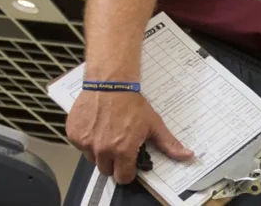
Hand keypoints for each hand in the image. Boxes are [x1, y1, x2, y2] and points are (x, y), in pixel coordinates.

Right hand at [66, 90, 193, 183]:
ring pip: (92, 158)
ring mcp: (85, 143)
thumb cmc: (131, 103)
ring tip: (107, 133)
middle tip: (118, 145)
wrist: (110, 84)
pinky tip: (96, 126)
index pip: (123, 177)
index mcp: (122, 151)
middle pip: (106, 170)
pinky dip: (87, 139)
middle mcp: (102, 150)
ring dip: (99, 151)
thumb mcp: (153, 124)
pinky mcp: (74, 134)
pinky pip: (80, 146)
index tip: (129, 162)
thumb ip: (169, 144)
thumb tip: (187, 155)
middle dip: (114, 162)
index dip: (128, 171)